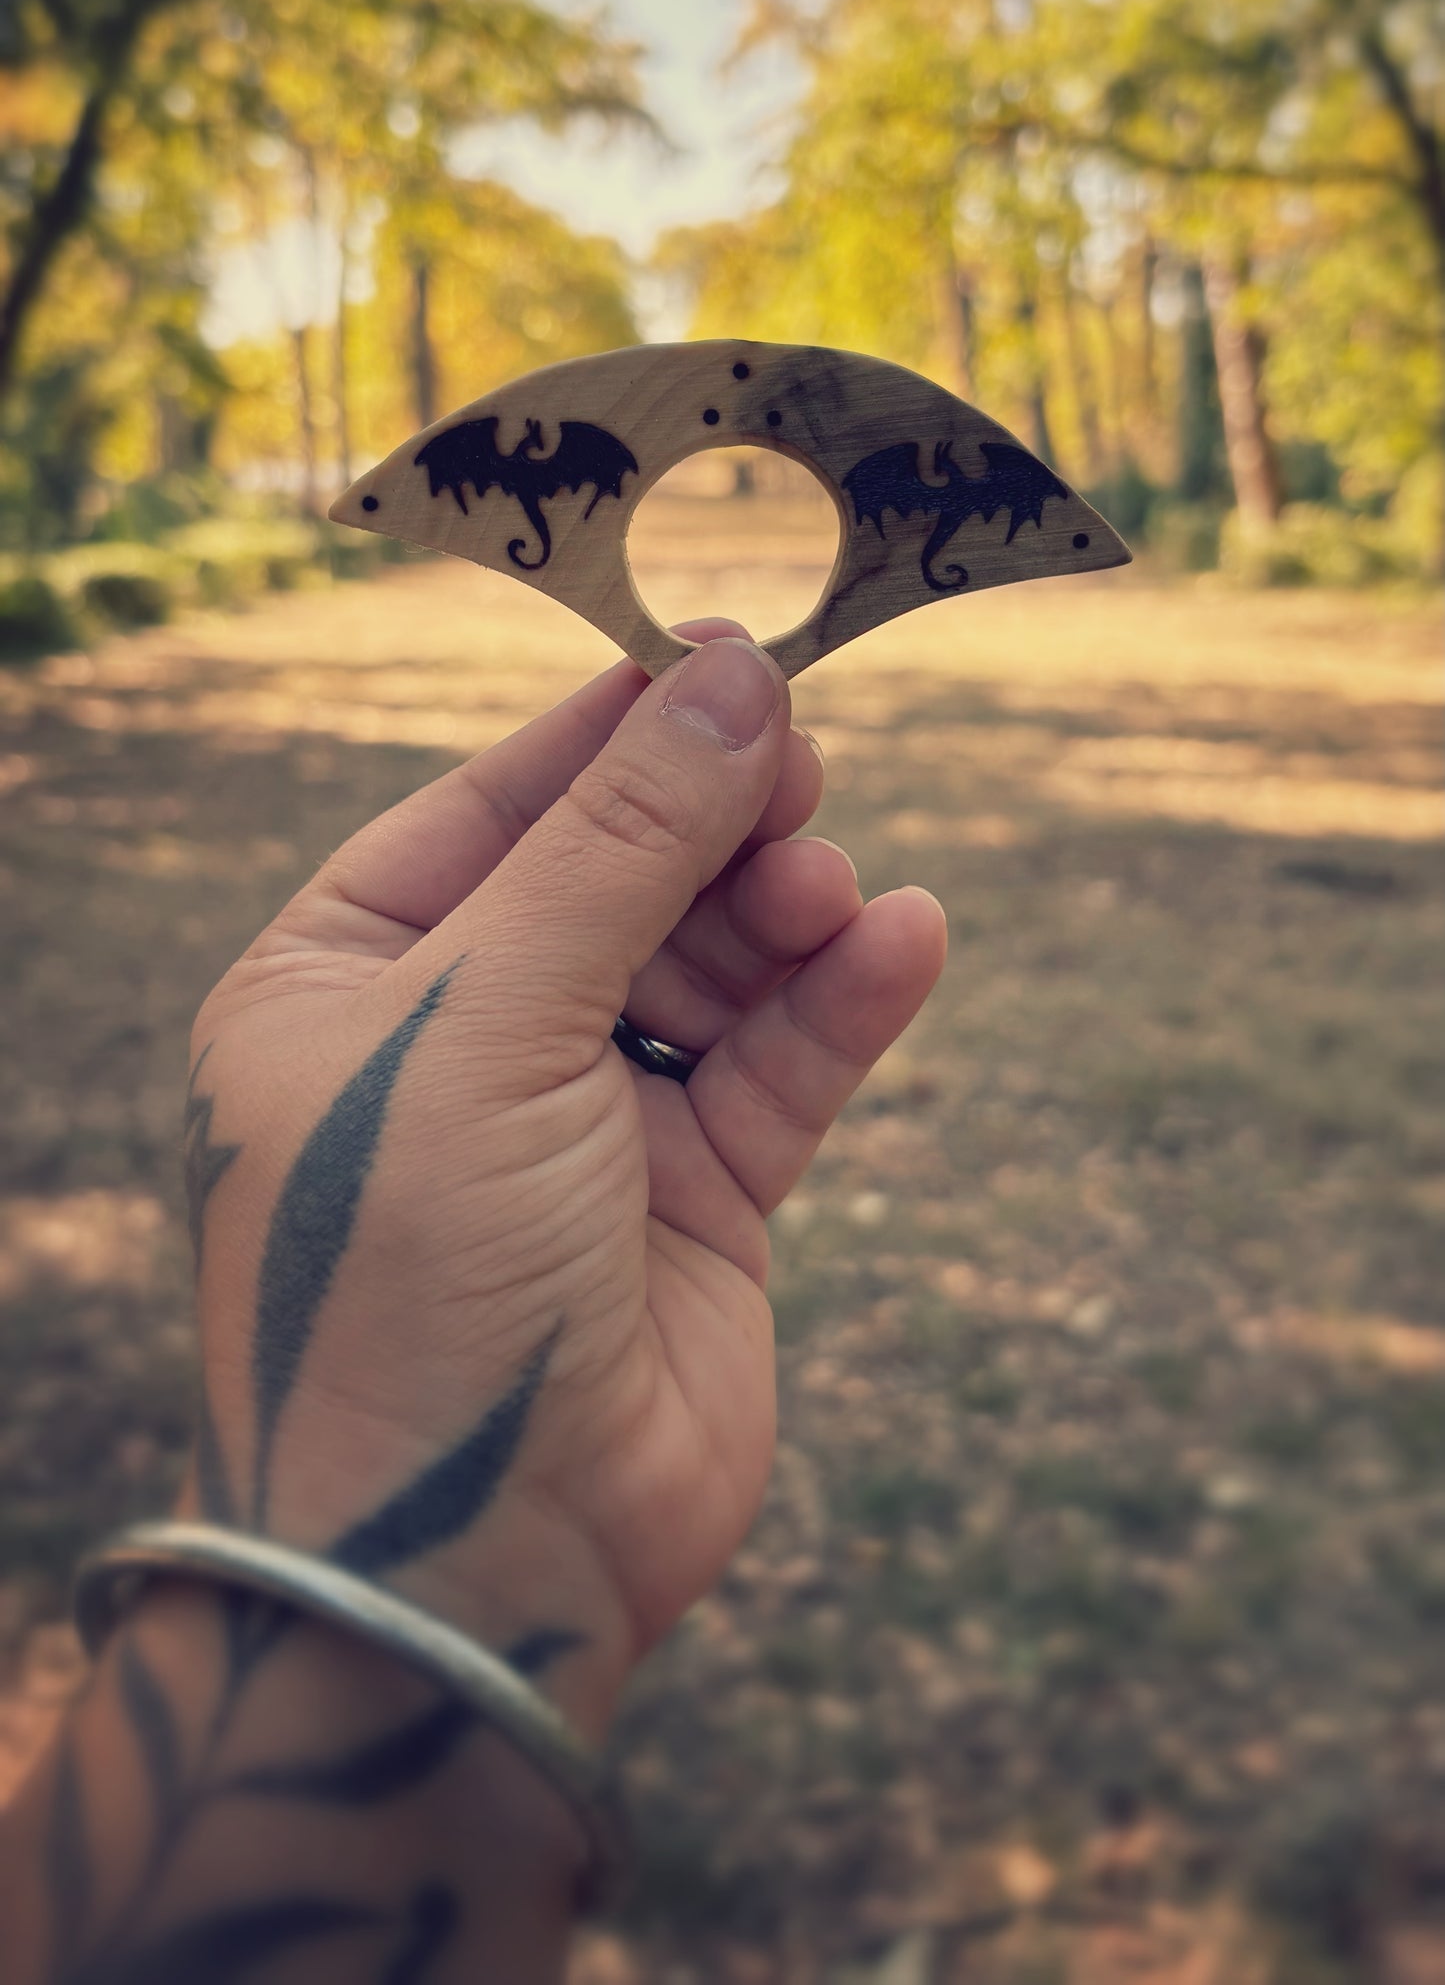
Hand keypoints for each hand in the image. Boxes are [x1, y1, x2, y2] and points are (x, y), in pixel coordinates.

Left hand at [186, 622, 946, 1738]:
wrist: (470, 1566)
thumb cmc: (411, 1276)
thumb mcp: (487, 1022)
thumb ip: (618, 844)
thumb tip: (729, 674)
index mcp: (344, 982)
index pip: (490, 807)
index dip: (612, 734)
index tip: (732, 661)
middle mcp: (459, 1041)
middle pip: (618, 873)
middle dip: (711, 825)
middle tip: (798, 779)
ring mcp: (583, 1123)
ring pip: (712, 962)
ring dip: (782, 911)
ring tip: (831, 895)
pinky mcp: (695, 1201)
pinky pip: (780, 1067)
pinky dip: (842, 1002)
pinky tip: (904, 940)